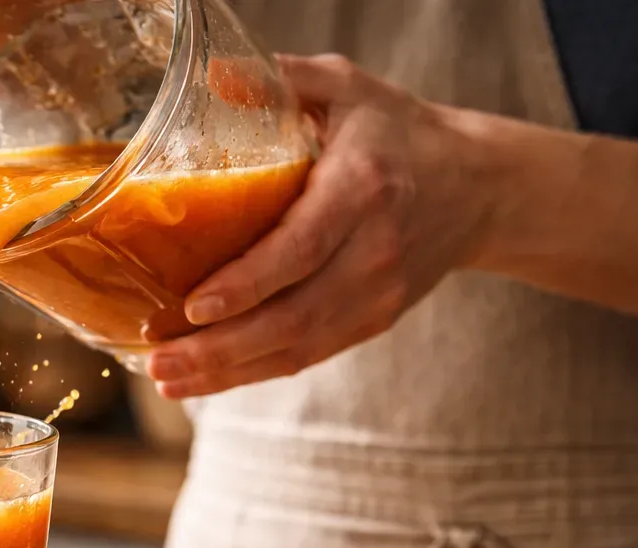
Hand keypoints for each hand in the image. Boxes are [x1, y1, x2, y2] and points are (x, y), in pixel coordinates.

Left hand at [148, 55, 493, 397]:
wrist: (480, 186)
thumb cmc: (396, 131)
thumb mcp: (346, 88)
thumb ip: (281, 80)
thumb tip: (210, 76)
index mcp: (365, 187)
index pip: (303, 247)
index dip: (249, 283)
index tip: (194, 305)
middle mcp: (375, 250)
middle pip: (293, 315)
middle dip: (220, 347)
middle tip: (157, 360)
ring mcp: (378, 294)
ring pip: (297, 347)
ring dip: (227, 371)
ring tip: (166, 379)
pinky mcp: (373, 321)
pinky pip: (307, 356)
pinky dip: (252, 373)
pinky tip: (204, 380)